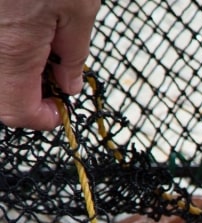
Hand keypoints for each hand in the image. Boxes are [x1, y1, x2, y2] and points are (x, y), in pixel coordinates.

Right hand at [0, 0, 100, 129]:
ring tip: (46, 49)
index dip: (44, 118)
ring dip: (20, 76)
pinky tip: (31, 34)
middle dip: (30, 98)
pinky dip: (11, 56)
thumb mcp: (79, 9)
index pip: (18, 112)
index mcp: (13, 51)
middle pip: (3, 99)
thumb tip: (69, 86)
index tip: (62, 109)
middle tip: (57, 77)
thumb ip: (74, 55)